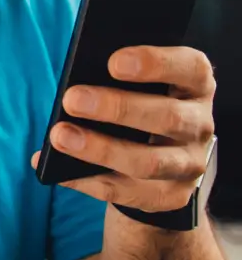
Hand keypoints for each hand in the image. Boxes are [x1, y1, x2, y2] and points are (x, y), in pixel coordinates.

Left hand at [32, 45, 215, 211]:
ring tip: (60, 136)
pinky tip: (62, 172)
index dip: (156, 63)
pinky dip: (89, 182)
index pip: (191, 69)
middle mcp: (199, 125)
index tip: (114, 62)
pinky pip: (128, 192)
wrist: (162, 163)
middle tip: (72, 99)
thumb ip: (117, 83)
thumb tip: (73, 90)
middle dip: (117, 108)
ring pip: (149, 162)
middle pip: (168, 117)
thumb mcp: (142, 89)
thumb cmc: (142, 108)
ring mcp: (189, 164)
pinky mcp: (172, 197)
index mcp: (195, 86)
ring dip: (100, 150)